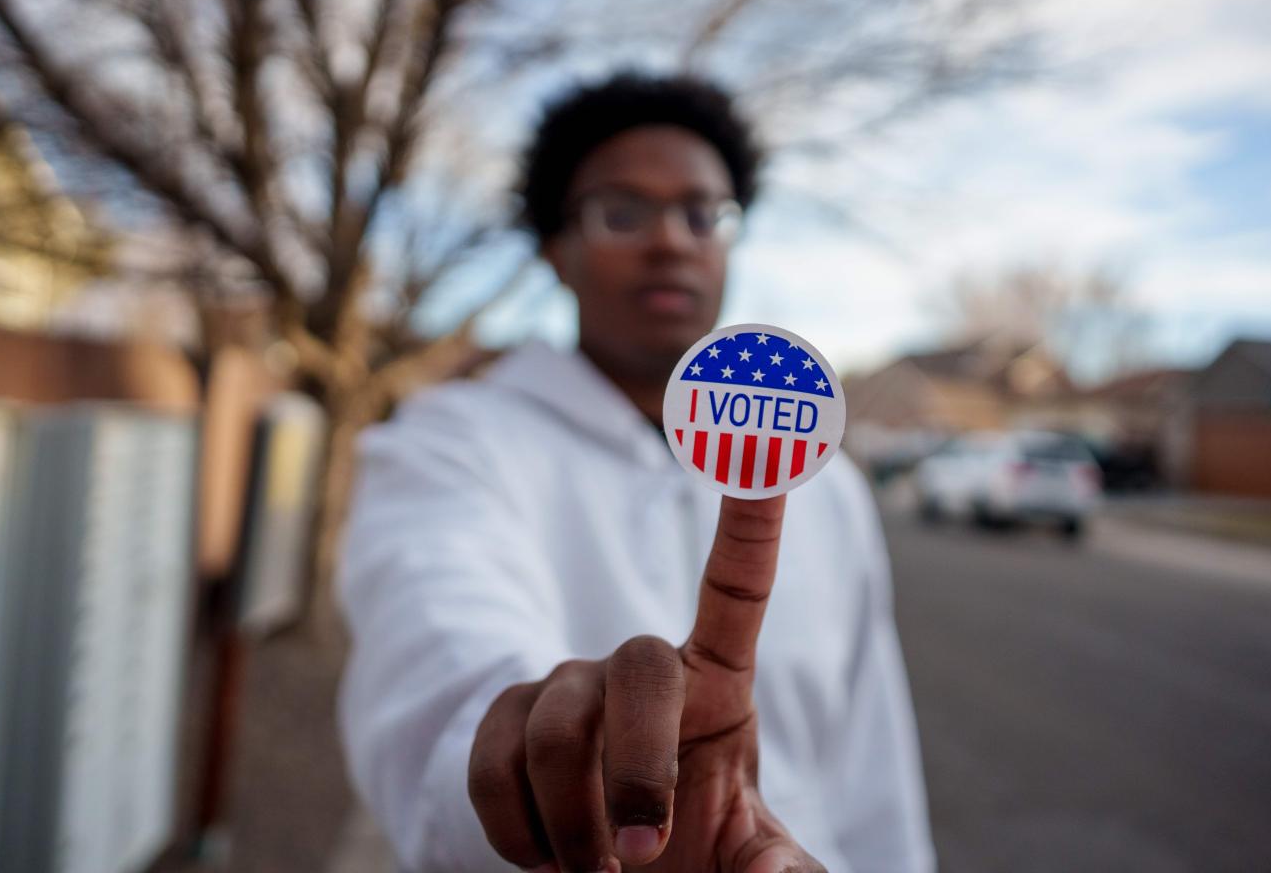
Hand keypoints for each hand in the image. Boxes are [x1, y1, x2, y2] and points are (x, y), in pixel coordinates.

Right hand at [468, 494, 824, 871]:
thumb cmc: (697, 855)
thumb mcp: (750, 858)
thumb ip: (778, 868)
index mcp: (717, 681)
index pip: (737, 583)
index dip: (750, 515)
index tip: (766, 440)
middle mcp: (638, 668)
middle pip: (637, 669)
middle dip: (636, 771)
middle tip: (643, 857)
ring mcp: (566, 687)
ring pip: (554, 733)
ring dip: (575, 826)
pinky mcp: (505, 720)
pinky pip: (492, 764)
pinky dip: (518, 833)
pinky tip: (545, 859)